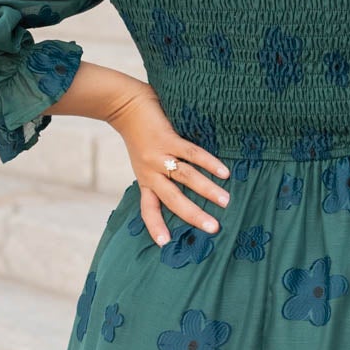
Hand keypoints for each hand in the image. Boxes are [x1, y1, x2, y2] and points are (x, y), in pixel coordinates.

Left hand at [107, 79, 229, 246]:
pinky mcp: (168, 139)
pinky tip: (223, 171)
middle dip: (194, 215)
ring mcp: (160, 156)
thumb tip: (186, 186)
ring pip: (186, 178)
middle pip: (173, 200)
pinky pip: (191, 154)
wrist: (124, 105)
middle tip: (214, 229)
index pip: (149, 209)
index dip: (156, 227)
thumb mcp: (143, 160)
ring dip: (207, 190)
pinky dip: (209, 163)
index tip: (165, 244)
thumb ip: (158, 173)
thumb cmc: (138, 133)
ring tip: (225, 201)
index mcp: (145, 180)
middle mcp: (151, 172)